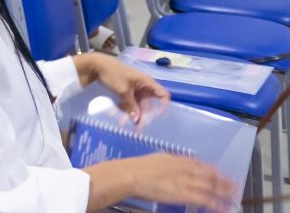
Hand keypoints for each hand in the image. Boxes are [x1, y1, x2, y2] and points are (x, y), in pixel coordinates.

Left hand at [79, 53, 168, 122]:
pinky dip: (125, 109)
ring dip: (132, 114)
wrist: (97, 65)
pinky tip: (117, 116)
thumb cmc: (113, 74)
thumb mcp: (123, 91)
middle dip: (143, 116)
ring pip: (137, 105)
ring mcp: (135, 89)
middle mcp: (143, 87)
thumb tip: (136, 120)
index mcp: (147, 83)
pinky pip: (129, 103)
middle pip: (148, 104)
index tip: (157, 116)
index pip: (163, 95)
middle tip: (137, 128)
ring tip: (123, 123)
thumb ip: (131, 105)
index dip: (163, 105)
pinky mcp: (126, 92)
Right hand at [91, 155, 234, 212]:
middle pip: (210, 176)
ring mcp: (186, 181)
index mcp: (179, 160)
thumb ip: (172, 161)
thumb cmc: (139, 167)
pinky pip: (204, 199)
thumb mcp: (159, 158)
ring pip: (210, 187)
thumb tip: (180, 162)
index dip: (214, 172)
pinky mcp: (183, 194)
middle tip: (234, 186)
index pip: (202, 166)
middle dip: (223, 182)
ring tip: (233, 196)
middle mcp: (186, 169)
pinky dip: (215, 203)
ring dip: (224, 192)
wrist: (131, 174)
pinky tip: (223, 207)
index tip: (221, 176)